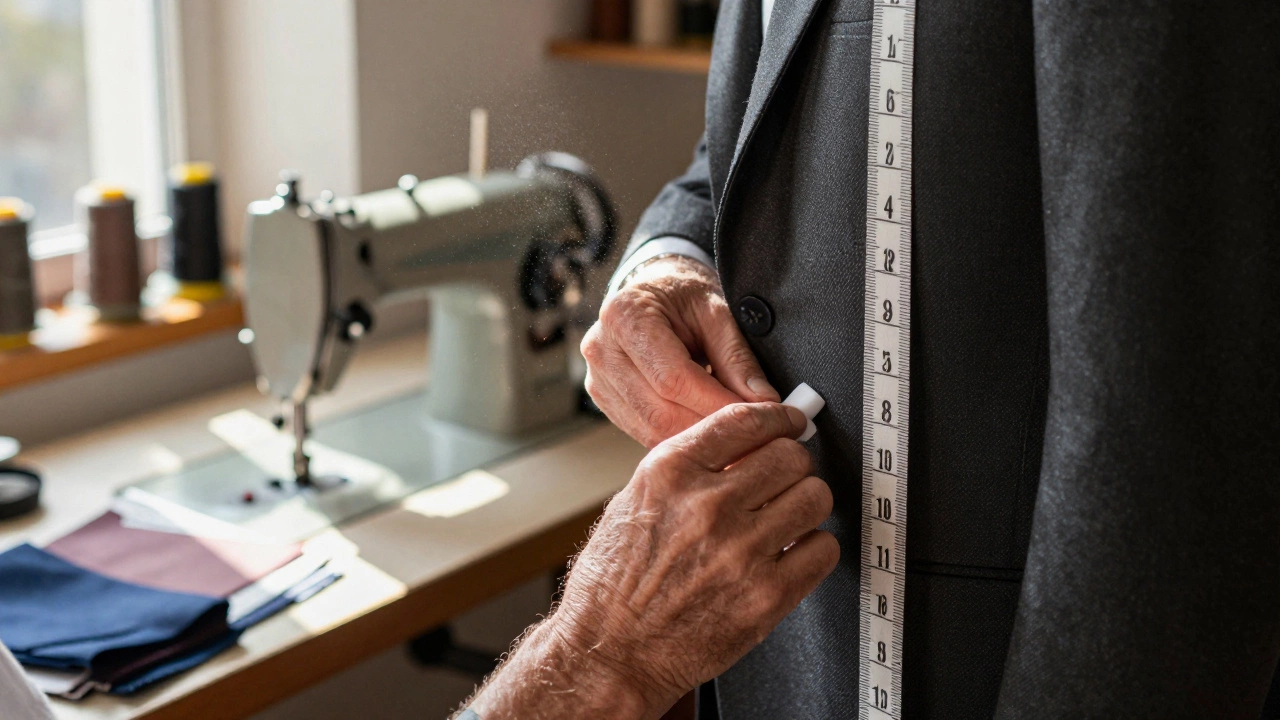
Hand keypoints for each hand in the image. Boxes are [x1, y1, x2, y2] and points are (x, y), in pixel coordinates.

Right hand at [465, 402, 839, 719]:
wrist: (609, 653)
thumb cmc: (614, 584)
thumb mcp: (634, 502)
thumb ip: (689, 470)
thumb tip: (743, 447)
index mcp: (670, 474)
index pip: (747, 420)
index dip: (779, 419)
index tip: (789, 423)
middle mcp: (707, 506)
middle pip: (791, 456)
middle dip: (792, 465)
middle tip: (784, 479)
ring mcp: (740, 552)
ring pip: (815, 498)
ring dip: (806, 505)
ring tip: (787, 518)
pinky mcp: (766, 597)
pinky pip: (822, 550)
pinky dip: (813, 550)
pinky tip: (791, 555)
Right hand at [582, 255, 780, 447]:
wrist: (654, 294)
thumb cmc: (684, 298)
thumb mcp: (718, 313)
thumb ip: (738, 357)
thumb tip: (763, 401)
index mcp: (625, 315)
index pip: (672, 377)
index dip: (715, 403)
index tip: (754, 417)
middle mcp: (601, 349)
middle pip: (659, 411)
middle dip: (708, 427)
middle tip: (750, 434)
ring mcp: (597, 378)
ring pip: (651, 430)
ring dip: (695, 438)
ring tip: (730, 433)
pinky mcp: (603, 400)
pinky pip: (643, 433)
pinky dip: (678, 438)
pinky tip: (703, 430)